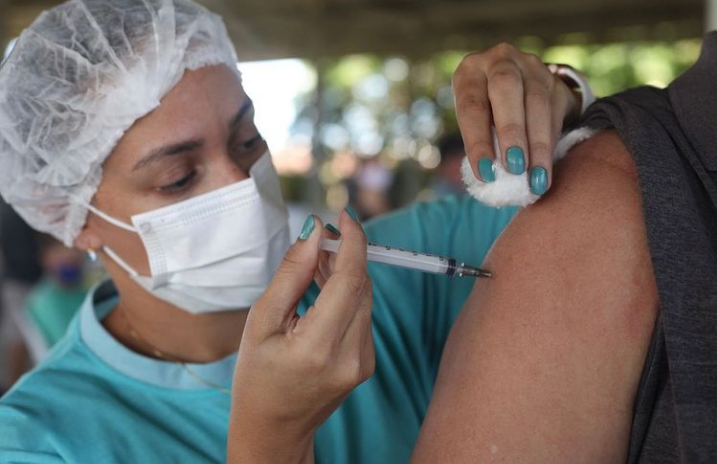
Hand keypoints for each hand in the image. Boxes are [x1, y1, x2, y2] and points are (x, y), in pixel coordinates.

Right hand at [227, 210, 373, 463]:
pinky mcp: (367, 363)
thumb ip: (291, 274)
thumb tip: (314, 232)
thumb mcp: (261, 321)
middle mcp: (350, 356)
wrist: (274, 430)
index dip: (352, 241)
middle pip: (362, 285)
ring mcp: (363, 362)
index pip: (350, 280)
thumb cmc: (257, 378)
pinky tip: (324, 288)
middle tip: (320, 238)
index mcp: (318, 347)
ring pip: (365, 297)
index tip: (345, 216)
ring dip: (346, 272)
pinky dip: (347, 294)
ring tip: (316, 262)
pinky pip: (363, 314)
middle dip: (346, 253)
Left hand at [453, 43, 580, 194]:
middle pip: (506, 89)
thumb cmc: (485, 113)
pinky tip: (546, 169)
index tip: (484, 173)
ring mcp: (531, 67)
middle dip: (511, 132)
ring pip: (537, 102)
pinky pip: (555, 111)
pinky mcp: (555, 80)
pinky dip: (550, 143)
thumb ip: (482, 140)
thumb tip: (491, 176)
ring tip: (535, 178)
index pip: (471, 105)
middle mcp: (500, 60)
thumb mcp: (475, 121)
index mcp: (470, 71)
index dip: (477, 141)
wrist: (517, 89)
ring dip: (537, 145)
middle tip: (514, 167)